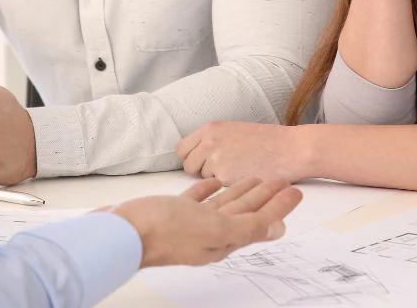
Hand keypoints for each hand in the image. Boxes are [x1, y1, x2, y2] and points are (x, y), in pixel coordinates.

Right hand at [110, 177, 302, 267]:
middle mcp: (209, 232)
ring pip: (224, 203)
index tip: (296, 190)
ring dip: (241, 190)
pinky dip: (210, 189)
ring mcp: (190, 222)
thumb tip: (278, 229)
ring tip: (257, 178)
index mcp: (222, 239)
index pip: (259, 220)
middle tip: (283, 179)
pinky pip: (198, 198)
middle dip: (265, 196)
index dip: (279, 206)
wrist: (120, 234)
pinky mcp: (172, 211)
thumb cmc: (164, 230)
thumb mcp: (213, 229)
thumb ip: (248, 227)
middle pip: (245, 210)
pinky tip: (215, 181)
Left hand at [176, 122, 308, 184]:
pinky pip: (219, 188)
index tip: (201, 163)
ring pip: (203, 178)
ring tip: (238, 172)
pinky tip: (245, 178)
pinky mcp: (226, 177)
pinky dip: (229, 187)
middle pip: (189, 166)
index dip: (191, 158)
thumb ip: (213, 140)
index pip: (182, 149)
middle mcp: (209, 142)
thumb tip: (197, 156)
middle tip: (221, 171)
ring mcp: (216, 160)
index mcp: (210, 128)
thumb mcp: (234, 130)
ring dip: (215, 179)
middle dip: (201, 171)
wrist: (290, 149)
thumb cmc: (267, 141)